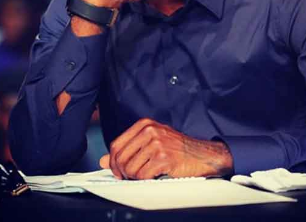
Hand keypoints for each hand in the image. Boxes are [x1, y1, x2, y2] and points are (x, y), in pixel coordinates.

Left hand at [99, 118, 233, 179]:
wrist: (201, 154)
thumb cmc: (177, 148)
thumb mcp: (151, 142)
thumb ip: (128, 149)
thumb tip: (103, 160)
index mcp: (145, 124)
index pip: (116, 144)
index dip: (113, 161)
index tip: (117, 170)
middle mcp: (150, 130)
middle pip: (120, 157)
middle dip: (121, 172)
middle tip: (128, 177)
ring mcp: (157, 143)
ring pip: (130, 168)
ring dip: (134, 177)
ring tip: (144, 175)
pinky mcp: (164, 157)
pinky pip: (142, 175)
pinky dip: (145, 180)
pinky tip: (153, 176)